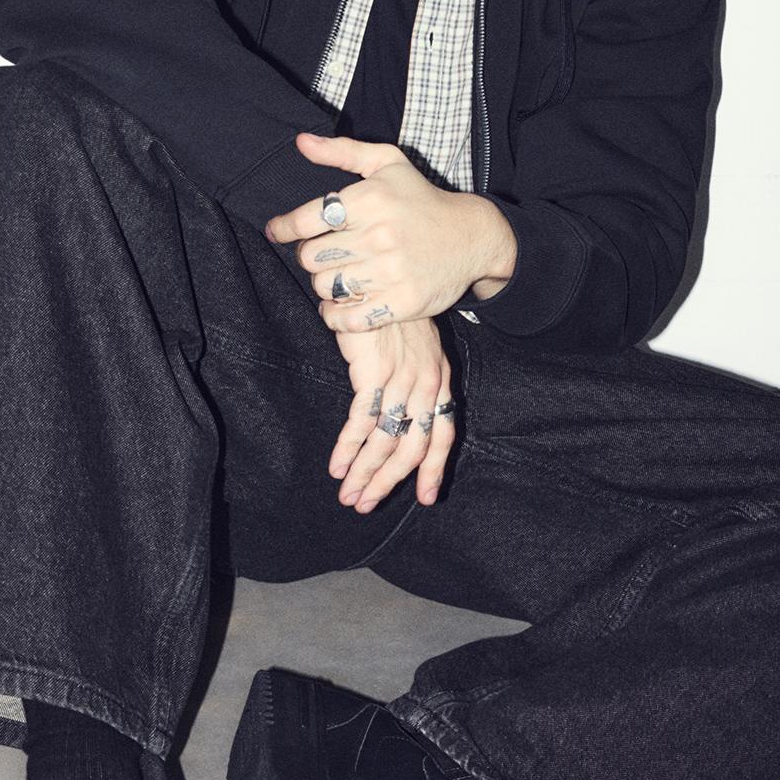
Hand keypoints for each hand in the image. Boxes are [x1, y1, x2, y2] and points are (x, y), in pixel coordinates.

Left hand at [264, 131, 513, 330]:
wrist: (472, 237)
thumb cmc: (422, 199)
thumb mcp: (388, 164)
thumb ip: (342, 151)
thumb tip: (301, 142)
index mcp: (370, 200)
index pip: (306, 219)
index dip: (284, 227)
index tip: (278, 231)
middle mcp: (378, 236)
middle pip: (311, 258)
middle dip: (310, 256)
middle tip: (322, 254)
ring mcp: (391, 272)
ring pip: (326, 287)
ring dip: (324, 284)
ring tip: (336, 276)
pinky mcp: (402, 302)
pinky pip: (348, 318)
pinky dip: (335, 316)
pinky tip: (338, 306)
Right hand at [328, 316, 455, 511]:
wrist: (377, 275)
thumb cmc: (390, 310)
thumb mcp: (414, 345)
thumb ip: (411, 378)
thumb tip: (398, 411)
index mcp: (439, 379)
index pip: (443, 434)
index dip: (433, 469)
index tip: (424, 497)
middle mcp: (426, 384)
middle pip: (413, 447)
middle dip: (388, 481)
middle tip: (366, 504)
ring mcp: (402, 380)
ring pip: (387, 441)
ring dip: (365, 472)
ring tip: (348, 494)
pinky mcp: (375, 373)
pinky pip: (363, 421)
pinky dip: (348, 448)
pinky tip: (336, 464)